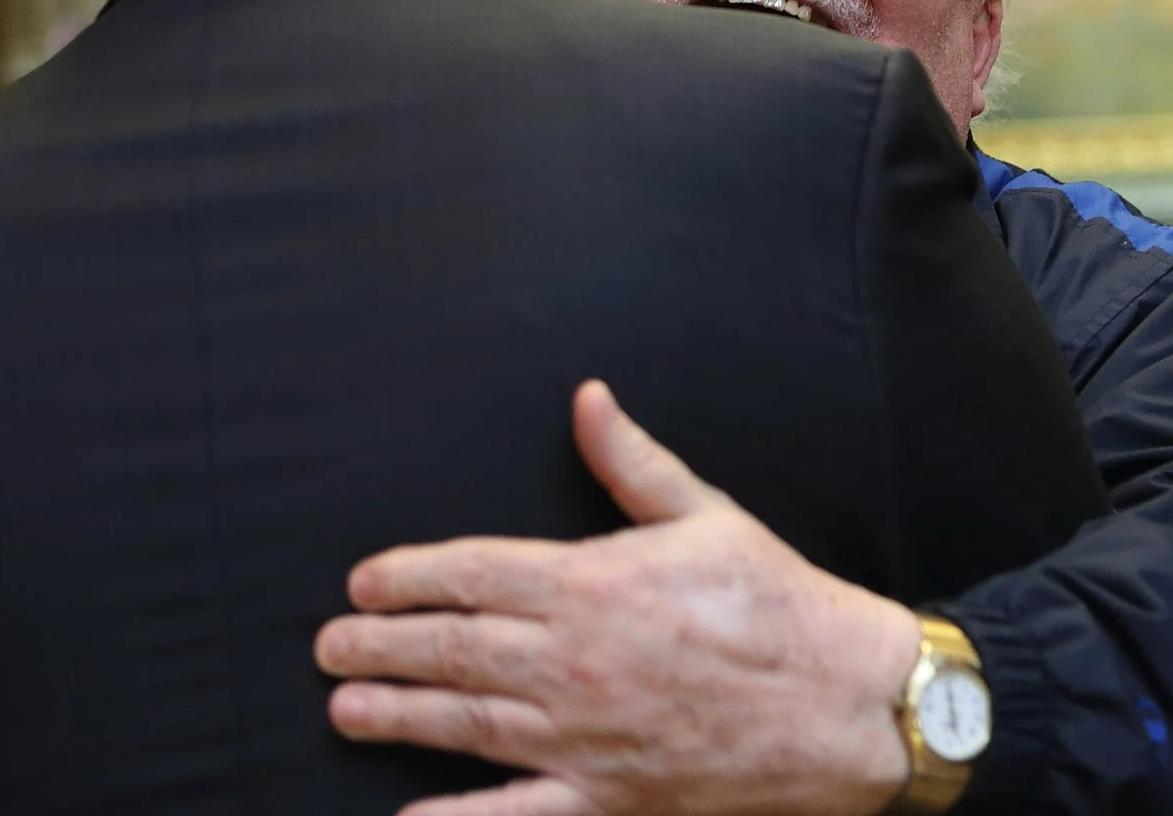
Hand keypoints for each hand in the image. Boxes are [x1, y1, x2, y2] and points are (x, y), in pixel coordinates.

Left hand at [317, 380, 921, 815]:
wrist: (843, 701)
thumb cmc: (776, 602)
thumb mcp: (705, 513)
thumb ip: (631, 460)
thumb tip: (587, 399)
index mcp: (593, 583)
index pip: (474, 574)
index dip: (410, 575)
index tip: (364, 579)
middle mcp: (574, 661)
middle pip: (453, 648)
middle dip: (382, 643)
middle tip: (329, 644)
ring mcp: (585, 735)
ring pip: (466, 724)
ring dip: (397, 714)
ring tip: (345, 708)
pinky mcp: (608, 796)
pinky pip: (517, 815)